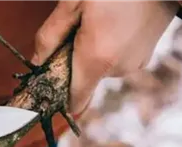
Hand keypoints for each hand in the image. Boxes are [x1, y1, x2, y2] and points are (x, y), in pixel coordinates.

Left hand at [31, 0, 178, 113]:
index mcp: (97, 60)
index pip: (73, 102)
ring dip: (90, 51)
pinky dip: (108, 46)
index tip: (46, 78)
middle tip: (73, 28)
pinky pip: (115, 59)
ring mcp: (134, 64)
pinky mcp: (145, 56)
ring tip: (97, 19)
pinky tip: (113, 22)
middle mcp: (118, 70)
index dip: (57, 94)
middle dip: (71, 61)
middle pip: (82, 81)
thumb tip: (36, 63)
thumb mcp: (73, 3)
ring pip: (98, 68)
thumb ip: (50, 36)